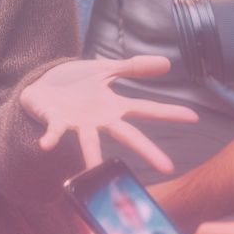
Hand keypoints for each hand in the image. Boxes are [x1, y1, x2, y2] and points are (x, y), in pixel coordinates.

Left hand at [18, 56, 197, 172]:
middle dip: (146, 150)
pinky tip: (46, 145)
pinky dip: (51, 138)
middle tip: (167, 167)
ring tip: (95, 170)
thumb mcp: (105, 69)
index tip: (193, 117)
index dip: (168, 112)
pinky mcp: (55, 122)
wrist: (40, 86)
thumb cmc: (74, 82)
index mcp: (112, 106)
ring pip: (89, 142)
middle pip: (126, 135)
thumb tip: (167, 63)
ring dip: (91, 157)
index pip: (145, 109)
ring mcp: (77, 123)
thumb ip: (133, 68)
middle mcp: (98, 120)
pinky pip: (54, 131)